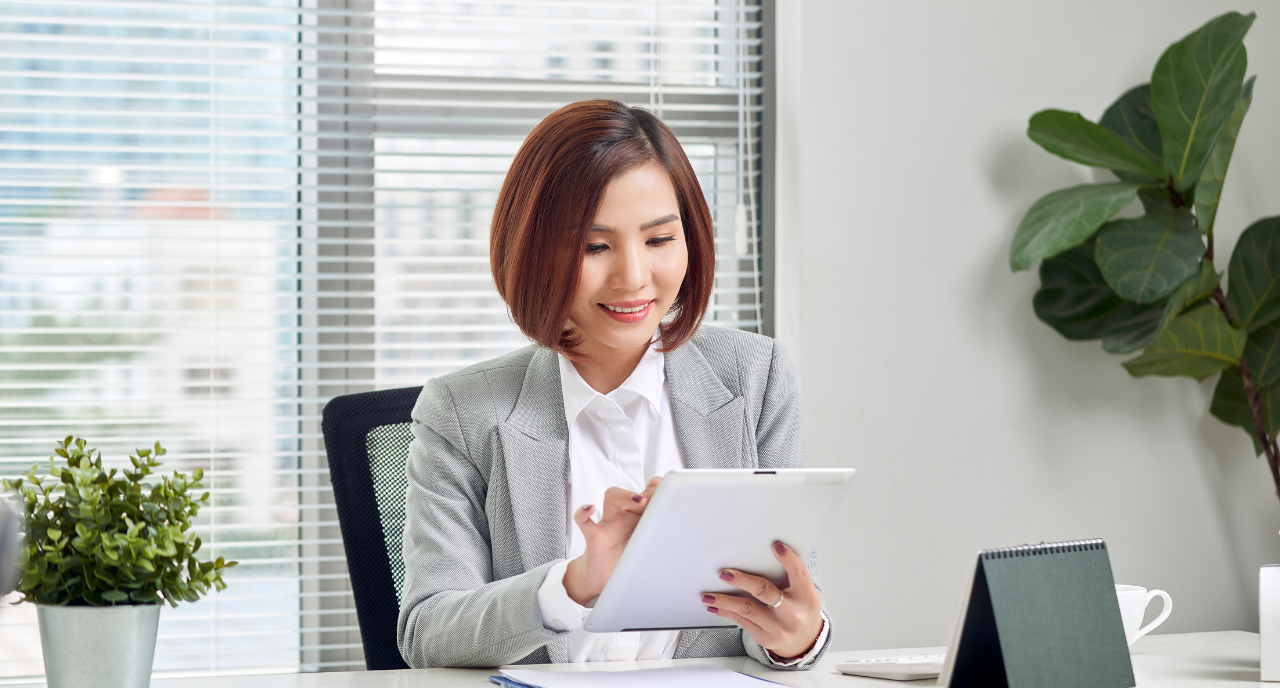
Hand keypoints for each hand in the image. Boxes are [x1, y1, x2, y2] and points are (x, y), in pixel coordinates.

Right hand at [563, 476, 661, 604]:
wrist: (602, 580)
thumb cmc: (626, 560)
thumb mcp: (647, 547)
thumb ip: (659, 535)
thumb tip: (683, 531)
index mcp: (639, 517)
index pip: (648, 491)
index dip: (658, 490)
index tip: (670, 494)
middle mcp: (623, 516)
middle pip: (634, 490)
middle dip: (646, 492)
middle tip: (659, 499)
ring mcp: (608, 524)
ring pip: (611, 497)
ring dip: (625, 495)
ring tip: (639, 501)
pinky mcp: (593, 537)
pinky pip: (584, 521)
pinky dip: (583, 513)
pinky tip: (589, 509)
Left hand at [701, 541, 823, 659]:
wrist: (804, 637)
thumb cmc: (799, 606)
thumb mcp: (802, 589)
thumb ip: (788, 574)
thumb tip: (762, 554)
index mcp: (806, 595)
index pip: (798, 573)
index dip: (788, 559)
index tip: (776, 546)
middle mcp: (794, 613)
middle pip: (765, 592)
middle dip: (742, 581)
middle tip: (724, 574)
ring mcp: (779, 628)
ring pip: (747, 609)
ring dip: (724, 601)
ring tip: (708, 596)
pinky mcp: (766, 638)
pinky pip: (742, 621)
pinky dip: (726, 612)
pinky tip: (715, 607)